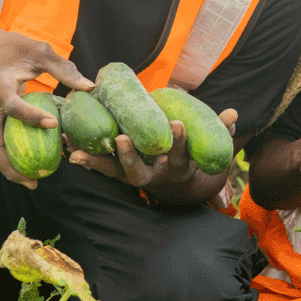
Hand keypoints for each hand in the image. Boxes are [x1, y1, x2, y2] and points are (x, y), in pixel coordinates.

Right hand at [0, 27, 93, 188]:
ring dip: (10, 169)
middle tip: (35, 180)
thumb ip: (63, 68)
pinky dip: (12, 159)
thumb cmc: (15, 48)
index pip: (12, 106)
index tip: (53, 123)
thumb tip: (90, 87)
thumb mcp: (40, 51)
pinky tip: (32, 167)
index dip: (31, 117)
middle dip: (11, 167)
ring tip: (33, 182)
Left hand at [70, 108, 238, 189]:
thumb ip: (221, 130)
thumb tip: (232, 113)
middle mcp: (154, 175)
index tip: (176, 125)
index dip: (177, 141)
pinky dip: (87, 160)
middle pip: (139, 171)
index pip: (178, 154)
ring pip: (114, 173)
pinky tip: (68, 148)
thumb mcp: (210, 148)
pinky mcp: (121, 173)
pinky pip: (102, 168)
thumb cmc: (195, 159)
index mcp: (178, 167)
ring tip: (77, 151)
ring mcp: (135, 176)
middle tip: (121, 139)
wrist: (182, 187)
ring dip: (96, 163)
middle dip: (130, 157)